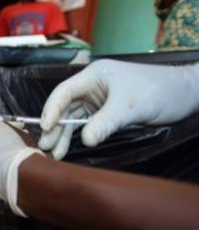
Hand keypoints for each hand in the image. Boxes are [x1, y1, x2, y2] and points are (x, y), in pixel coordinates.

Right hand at [39, 60, 198, 159]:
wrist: (184, 94)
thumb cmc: (158, 91)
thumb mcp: (130, 107)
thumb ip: (105, 123)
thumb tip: (86, 140)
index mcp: (94, 75)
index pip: (64, 92)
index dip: (52, 109)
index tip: (46, 128)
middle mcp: (92, 86)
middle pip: (66, 107)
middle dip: (55, 127)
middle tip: (46, 147)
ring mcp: (98, 99)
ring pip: (74, 117)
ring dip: (65, 134)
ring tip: (56, 153)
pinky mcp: (106, 111)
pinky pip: (87, 123)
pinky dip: (79, 135)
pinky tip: (71, 147)